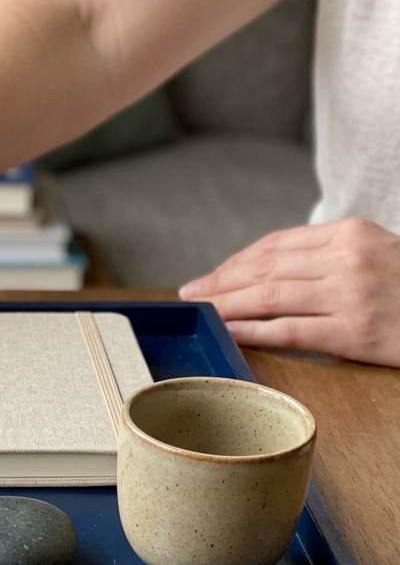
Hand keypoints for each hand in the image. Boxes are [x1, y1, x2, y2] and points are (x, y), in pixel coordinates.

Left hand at [179, 218, 399, 367]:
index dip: (234, 262)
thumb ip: (326, 257)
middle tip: (191, 294)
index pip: (275, 245)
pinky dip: (251, 330)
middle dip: (220, 283)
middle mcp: (347, 258)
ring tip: (202, 312)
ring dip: (225, 305)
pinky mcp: (354, 331)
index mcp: (348, 233)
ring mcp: (350, 294)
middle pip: (264, 269)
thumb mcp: (374, 253)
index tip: (210, 276)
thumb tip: (264, 270)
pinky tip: (228, 331)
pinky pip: (288, 330)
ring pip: (268, 297)